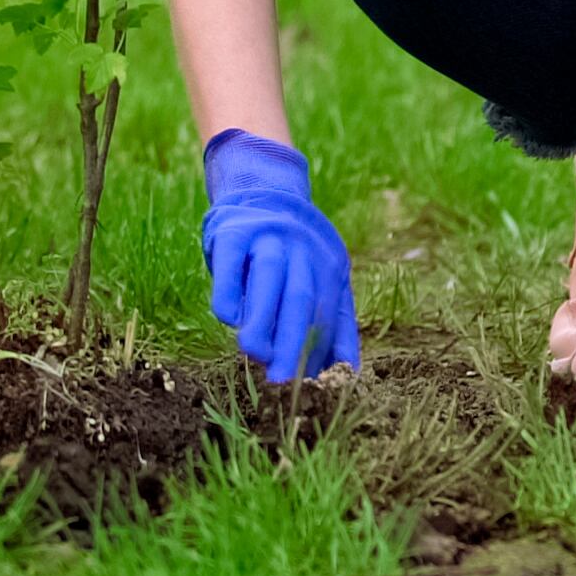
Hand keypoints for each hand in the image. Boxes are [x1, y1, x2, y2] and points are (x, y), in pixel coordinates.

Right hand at [200, 129, 359, 382]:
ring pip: (269, 277)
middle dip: (293, 340)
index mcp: (329, 264)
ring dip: (262, 316)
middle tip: (281, 380)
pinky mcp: (234, 230)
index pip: (326, 311)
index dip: (317, 348)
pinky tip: (227, 316)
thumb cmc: (293, 254)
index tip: (308, 386)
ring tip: (253, 353)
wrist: (262, 189)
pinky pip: (232, 260)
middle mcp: (303, 248)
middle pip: (300, 296)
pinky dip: (229, 288)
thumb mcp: (322, 278)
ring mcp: (268, 235)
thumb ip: (335, 322)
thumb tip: (348, 373)